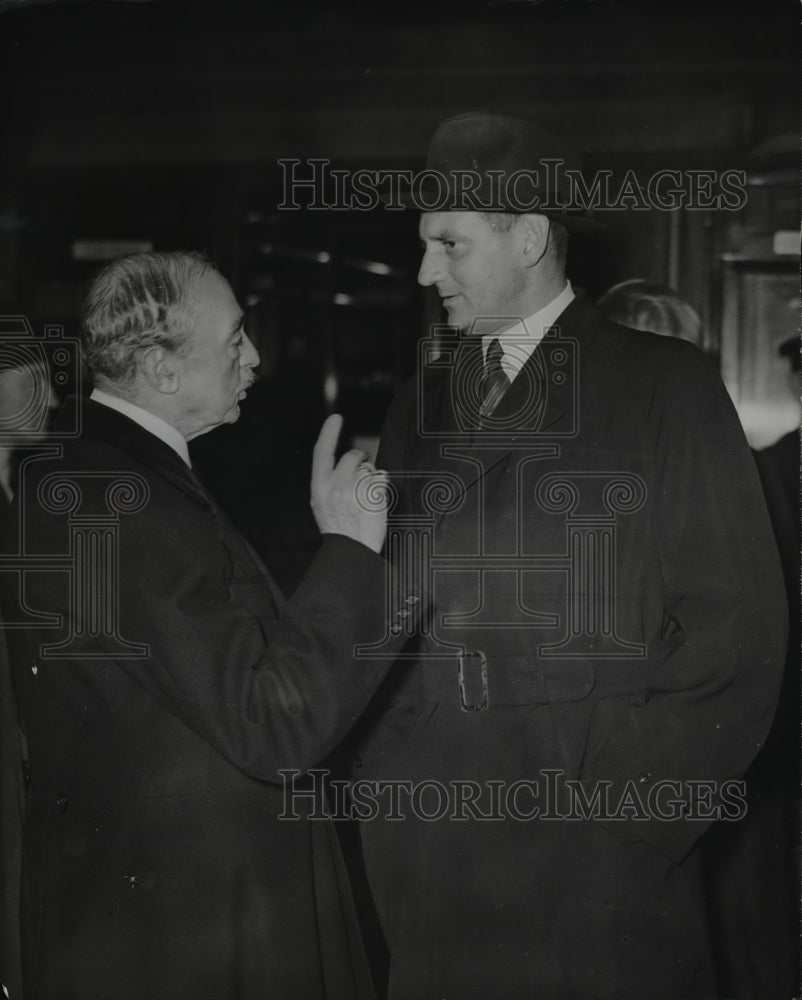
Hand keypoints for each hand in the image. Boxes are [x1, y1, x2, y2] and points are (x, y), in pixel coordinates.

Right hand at [310, 414, 388, 553]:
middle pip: (351, 457)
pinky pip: (381, 478)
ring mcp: (354, 490)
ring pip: (368, 468)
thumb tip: (345, 464)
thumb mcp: (322, 505)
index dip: (328, 433)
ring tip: (366, 499)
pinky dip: (381, 486)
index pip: (322, 453)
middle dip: (360, 459)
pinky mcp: (372, 495)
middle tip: (362, 473)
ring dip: (371, 477)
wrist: (352, 550)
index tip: (335, 418)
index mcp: (319, 488)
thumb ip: (329, 483)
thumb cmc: (340, 530)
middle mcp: (335, 486)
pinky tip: (375, 501)